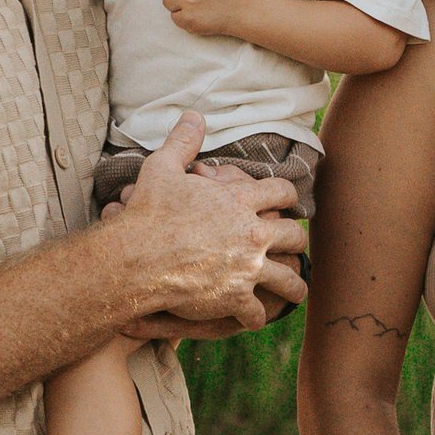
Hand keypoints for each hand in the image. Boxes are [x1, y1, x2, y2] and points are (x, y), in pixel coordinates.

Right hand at [100, 115, 306, 327]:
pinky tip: (255, 319)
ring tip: (296, 291)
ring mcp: (247, 268)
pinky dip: (256, 317)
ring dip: (294, 286)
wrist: (136, 257)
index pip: (281, 192)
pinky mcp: (236, 297)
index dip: (288, 196)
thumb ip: (184, 141)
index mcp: (240, 201)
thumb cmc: (147, 212)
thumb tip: (194, 114)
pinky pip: (256, 312)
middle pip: (293, 236)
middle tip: (297, 246)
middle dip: (297, 241)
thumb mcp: (163, 167)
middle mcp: (252, 234)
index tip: (291, 202)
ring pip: (289, 279)